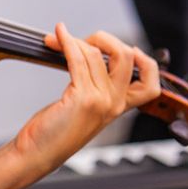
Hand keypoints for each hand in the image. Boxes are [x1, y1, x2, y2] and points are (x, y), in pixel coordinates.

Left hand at [0, 23, 159, 188]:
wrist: (36, 154)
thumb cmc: (53, 132)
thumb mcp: (82, 108)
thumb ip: (91, 86)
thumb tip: (86, 52)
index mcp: (118, 108)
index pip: (151, 84)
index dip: (145, 61)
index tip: (127, 47)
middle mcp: (114, 104)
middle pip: (126, 56)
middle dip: (103, 38)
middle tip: (81, 39)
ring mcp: (101, 101)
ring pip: (95, 54)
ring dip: (73, 39)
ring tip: (56, 38)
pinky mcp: (82, 98)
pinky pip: (77, 59)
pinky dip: (66, 42)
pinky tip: (57, 35)